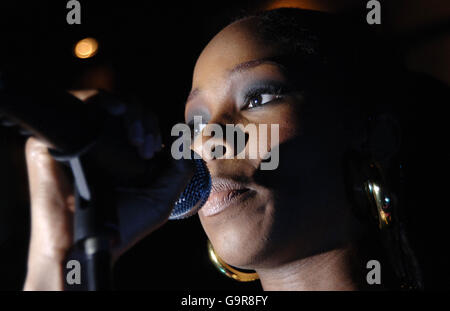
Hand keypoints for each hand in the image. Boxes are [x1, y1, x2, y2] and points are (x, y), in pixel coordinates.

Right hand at [23, 90, 193, 289]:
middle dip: (144, 121)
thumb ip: (179, 172)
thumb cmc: (123, 226)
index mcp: (124, 153)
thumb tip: (183, 140)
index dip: (152, 127)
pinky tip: (117, 113)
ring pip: (106, 103)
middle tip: (146, 147)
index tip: (154, 150)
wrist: (86, 245)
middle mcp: (103, 143)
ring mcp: (79, 139)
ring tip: (135, 140)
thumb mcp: (160, 198)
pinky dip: (99, 101)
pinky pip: (77, 105)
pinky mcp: (55, 140)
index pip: (140, 121)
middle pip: (126, 109)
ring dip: (128, 113)